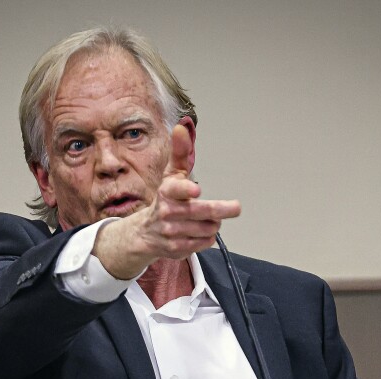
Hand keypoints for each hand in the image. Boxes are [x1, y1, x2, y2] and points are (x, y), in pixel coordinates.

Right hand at [94, 124, 240, 278]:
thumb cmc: (166, 197)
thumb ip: (180, 152)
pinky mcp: (176, 248)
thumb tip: (181, 127)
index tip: (196, 190)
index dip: (186, 189)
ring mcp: (171, 232)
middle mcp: (167, 211)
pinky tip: (201, 232)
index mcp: (166, 190)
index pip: (177, 189)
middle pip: (202, 211)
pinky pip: (204, 242)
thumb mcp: (171, 174)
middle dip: (222, 209)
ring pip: (207, 228)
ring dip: (214, 223)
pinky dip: (208, 237)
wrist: (145, 232)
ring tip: (209, 219)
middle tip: (235, 207)